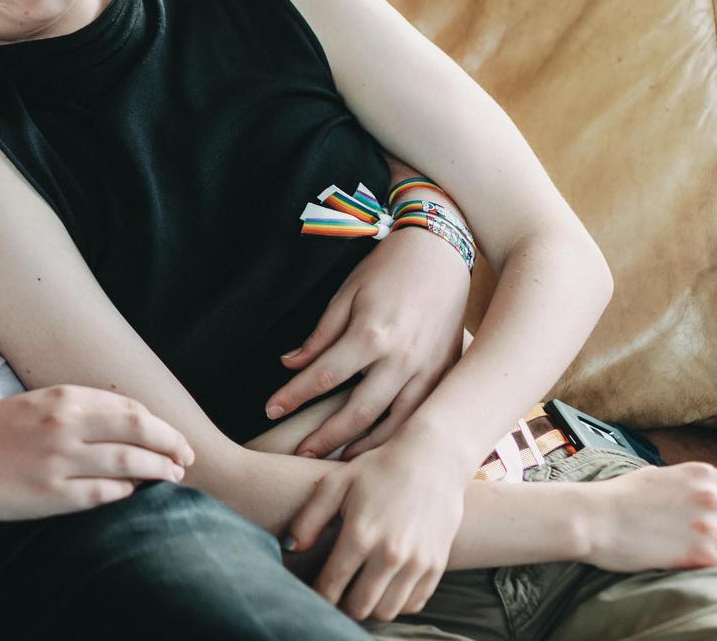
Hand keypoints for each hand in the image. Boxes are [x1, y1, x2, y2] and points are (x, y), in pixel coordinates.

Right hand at [0, 385, 193, 520]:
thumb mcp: (37, 404)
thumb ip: (79, 411)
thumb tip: (126, 428)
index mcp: (64, 397)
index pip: (130, 409)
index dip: (160, 425)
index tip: (174, 438)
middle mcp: (67, 424)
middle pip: (139, 431)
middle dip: (171, 445)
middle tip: (187, 459)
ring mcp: (59, 460)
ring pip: (129, 463)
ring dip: (158, 471)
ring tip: (172, 477)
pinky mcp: (49, 493)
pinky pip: (103, 493)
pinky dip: (124, 491)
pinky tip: (131, 492)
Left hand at [267, 226, 469, 458]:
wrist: (443, 253)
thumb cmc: (389, 268)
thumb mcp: (347, 293)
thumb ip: (321, 335)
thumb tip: (290, 364)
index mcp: (371, 335)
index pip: (324, 376)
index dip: (294, 396)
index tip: (270, 410)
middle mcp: (401, 359)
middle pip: (357, 412)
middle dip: (325, 437)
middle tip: (300, 455)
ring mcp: (428, 371)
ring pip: (394, 424)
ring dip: (363, 448)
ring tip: (337, 463)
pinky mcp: (446, 374)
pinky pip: (421, 417)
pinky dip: (399, 437)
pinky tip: (380, 450)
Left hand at [289, 436, 462, 620]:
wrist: (432, 458)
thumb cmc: (378, 468)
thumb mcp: (336, 483)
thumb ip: (309, 517)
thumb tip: (289, 548)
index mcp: (360, 534)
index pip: (331, 585)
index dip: (319, 595)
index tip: (314, 592)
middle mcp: (390, 554)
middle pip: (359, 608)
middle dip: (342, 606)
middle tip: (335, 595)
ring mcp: (417, 562)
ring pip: (386, 611)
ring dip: (369, 608)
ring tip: (358, 592)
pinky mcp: (436, 565)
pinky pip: (413, 604)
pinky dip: (396, 603)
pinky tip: (384, 586)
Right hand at [580, 462, 716, 572]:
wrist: (593, 518)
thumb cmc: (618, 497)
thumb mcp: (657, 474)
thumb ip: (688, 484)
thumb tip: (710, 496)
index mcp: (700, 473)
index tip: (714, 515)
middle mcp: (710, 497)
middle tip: (714, 535)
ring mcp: (708, 527)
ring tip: (707, 549)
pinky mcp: (701, 556)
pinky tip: (698, 561)